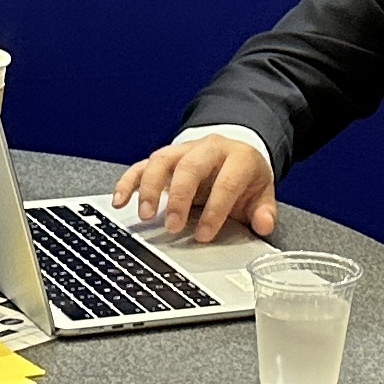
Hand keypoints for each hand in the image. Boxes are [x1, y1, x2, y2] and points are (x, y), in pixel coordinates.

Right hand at [109, 133, 274, 241]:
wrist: (233, 151)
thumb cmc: (244, 176)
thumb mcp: (261, 192)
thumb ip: (263, 210)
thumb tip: (264, 224)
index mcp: (238, 157)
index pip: (226, 182)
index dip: (215, 209)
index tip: (204, 234)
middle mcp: (208, 149)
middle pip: (190, 166)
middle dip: (179, 197)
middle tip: (172, 226)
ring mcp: (183, 150)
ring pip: (162, 161)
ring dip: (149, 188)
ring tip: (144, 216)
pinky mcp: (165, 158)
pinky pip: (142, 165)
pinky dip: (128, 182)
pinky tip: (120, 201)